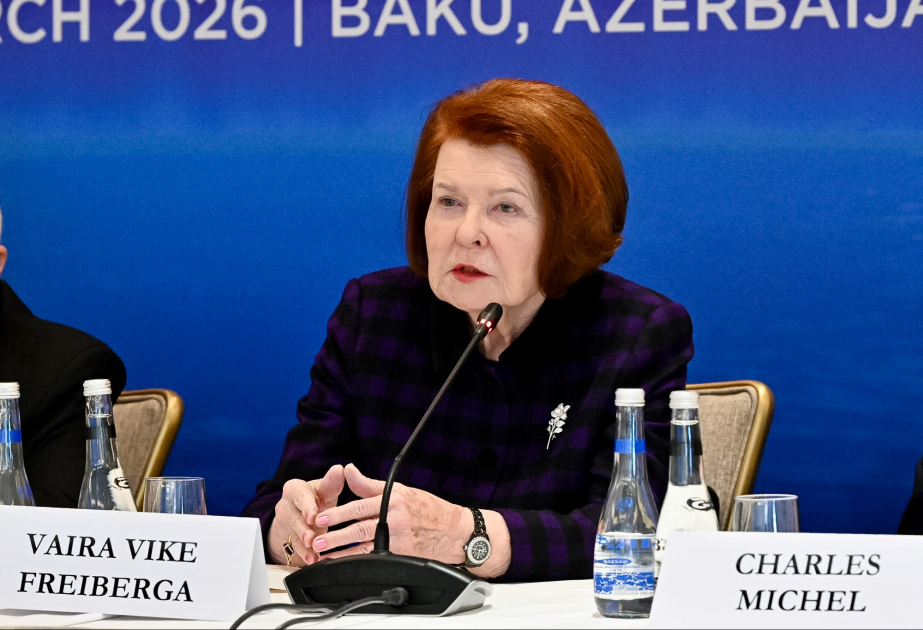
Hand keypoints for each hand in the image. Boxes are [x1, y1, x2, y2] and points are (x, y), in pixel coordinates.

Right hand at [268, 465, 344, 565]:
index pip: (299, 495)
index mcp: (295, 489)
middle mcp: (286, 505)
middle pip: (293, 516)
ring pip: (294, 534)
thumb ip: (332, 482)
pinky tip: (312, 560)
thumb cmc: (317, 499)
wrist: (302, 516)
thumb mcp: (325, 490)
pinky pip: (294, 548)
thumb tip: (341, 469)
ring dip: (304, 544)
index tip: (313, 515)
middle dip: (303, 528)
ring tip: (313, 552)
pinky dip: (304, 555)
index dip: (306, 505)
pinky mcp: (287, 539)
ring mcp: (285, 524)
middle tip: (311, 536)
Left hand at [313, 464, 468, 563]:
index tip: (322, 518)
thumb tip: (349, 470)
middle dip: (336, 535)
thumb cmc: (428, 509)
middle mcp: (395, 519)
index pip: (361, 506)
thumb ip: (370, 484)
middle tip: (318, 539)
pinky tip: (346, 564)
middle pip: (360, 529)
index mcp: (393, 500)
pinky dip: (359, 561)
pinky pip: (376, 558)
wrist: (454, 531)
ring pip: (365, 547)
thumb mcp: (401, 490)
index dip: (339, 513)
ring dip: (342, 552)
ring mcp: (398, 540)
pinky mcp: (402, 555)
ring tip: (324, 555)